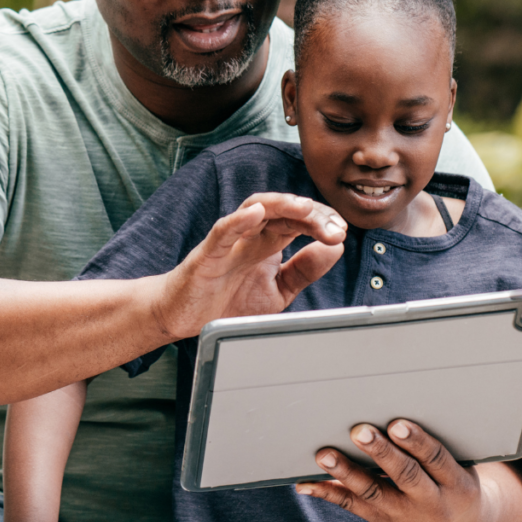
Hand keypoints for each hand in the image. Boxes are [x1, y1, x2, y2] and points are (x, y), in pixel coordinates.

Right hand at [155, 193, 345, 338]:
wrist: (180, 316)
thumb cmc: (226, 299)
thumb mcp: (277, 290)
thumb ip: (304, 270)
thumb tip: (334, 248)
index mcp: (269, 243)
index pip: (301, 221)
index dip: (323, 221)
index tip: (341, 231)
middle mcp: (251, 236)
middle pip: (285, 212)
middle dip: (313, 215)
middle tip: (335, 226)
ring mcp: (230, 242)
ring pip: (256, 209)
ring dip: (283, 205)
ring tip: (305, 208)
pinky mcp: (207, 254)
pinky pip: (222, 231)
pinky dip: (239, 219)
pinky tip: (257, 213)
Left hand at [295, 419, 506, 521]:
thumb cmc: (460, 487)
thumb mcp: (464, 467)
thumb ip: (438, 446)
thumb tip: (405, 414)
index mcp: (456, 484)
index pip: (436, 459)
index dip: (418, 442)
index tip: (398, 425)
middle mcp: (431, 503)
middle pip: (405, 475)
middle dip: (381, 453)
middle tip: (360, 431)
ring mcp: (405, 516)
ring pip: (373, 493)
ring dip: (347, 472)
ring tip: (326, 454)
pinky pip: (354, 507)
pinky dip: (328, 493)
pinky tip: (307, 483)